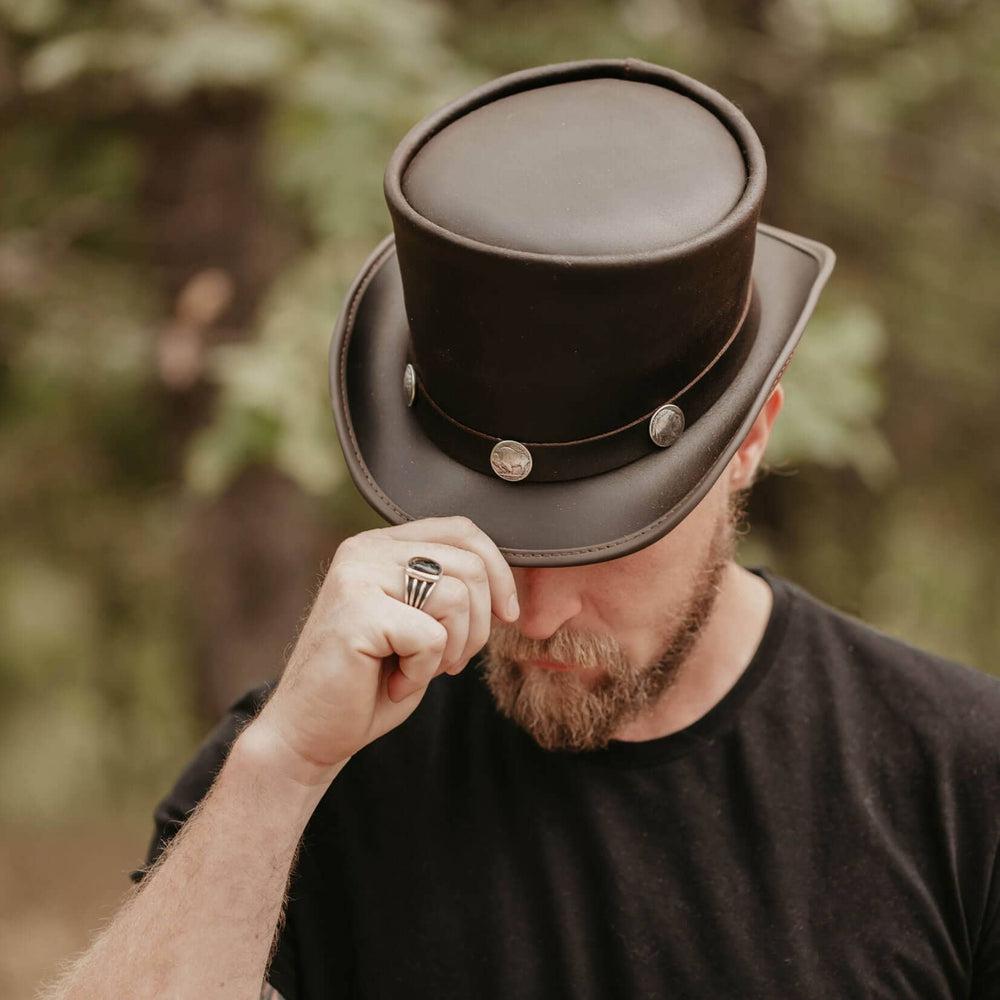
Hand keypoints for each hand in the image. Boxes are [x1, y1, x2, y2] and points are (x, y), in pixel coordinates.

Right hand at [246, 516, 519, 785]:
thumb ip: (448, 589)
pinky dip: (423, 672)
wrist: (310, 732)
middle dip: (477, 625)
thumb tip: (505, 578)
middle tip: (448, 661)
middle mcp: (365, 550)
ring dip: (451, 649)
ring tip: (417, 670)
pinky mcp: (356, 611)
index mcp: (381, 545)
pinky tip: (393, 682)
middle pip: (468, 565)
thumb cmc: (371, 682)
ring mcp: (357, 576)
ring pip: (456, 597)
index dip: (498, 571)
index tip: (506, 615)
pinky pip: (431, 637)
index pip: (461, 530)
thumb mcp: (420, 623)